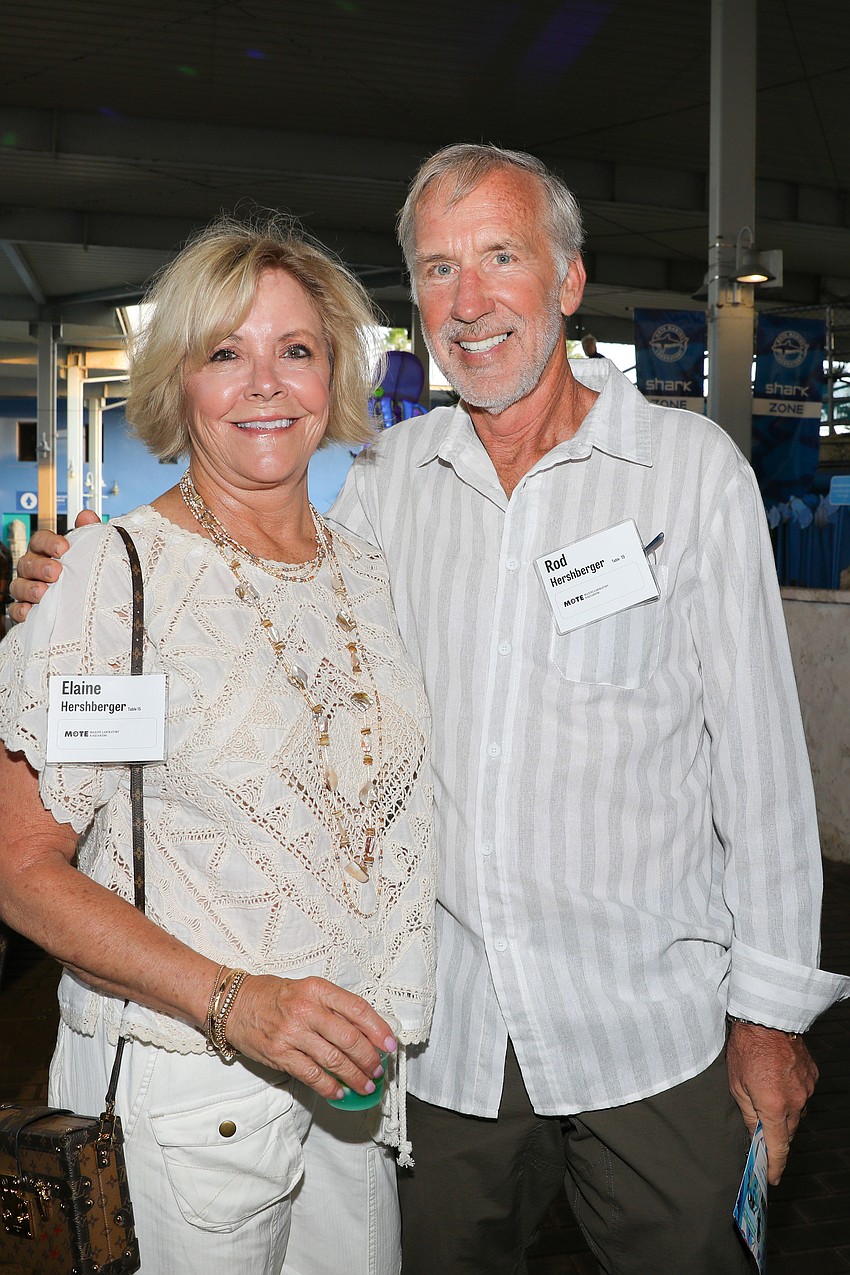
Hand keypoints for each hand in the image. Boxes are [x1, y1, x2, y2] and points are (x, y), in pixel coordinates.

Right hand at [8, 510, 101, 621]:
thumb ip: (88, 533)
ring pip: (18, 586)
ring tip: (43, 592)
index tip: (64, 548)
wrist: (89, 603)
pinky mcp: (26, 610)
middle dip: (40, 566)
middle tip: (55, 572)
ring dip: (29, 588)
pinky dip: (20, 610)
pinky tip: (29, 611)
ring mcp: (27, 588)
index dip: (49, 542)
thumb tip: (87, 516)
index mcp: (45, 551)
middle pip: (27, 562)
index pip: (40, 540)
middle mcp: (33, 568)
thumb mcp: (90, 552)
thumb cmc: (84, 572)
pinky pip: (15, 610)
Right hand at [224, 973, 397, 1100]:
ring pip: (334, 1060)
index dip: (378, 1029)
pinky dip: (328, 1087)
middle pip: (349, 1038)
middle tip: (378, 1070)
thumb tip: (365, 1032)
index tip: (390, 1044)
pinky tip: (339, 1092)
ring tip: (366, 1086)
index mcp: (317, 989)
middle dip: (369, 1058)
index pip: (357, 1008)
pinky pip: (311, 1075)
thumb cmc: (273, 996)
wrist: (234, 1003)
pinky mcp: (280, 1054)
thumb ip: (333, 1007)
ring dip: (354, 1077)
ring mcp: (292, 1033)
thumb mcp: (307, 989)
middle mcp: (306, 1009)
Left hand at [727, 1020, 817, 1184]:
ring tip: (766, 1094)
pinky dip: (791, 1094)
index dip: (775, 1165)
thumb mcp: (737, 1084)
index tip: (772, 1178)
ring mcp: (807, 1088)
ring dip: (783, 1111)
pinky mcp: (812, 1076)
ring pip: (796, 1112)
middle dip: (776, 1134)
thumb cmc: (747, 1048)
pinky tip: (777, 1080)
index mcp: (774, 1106)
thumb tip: (755, 1135)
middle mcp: (796, 1101)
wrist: (767, 1018)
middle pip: (788, 1130)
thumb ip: (748, 1114)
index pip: (778, 1146)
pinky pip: (802, 1094)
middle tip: (762, 1131)